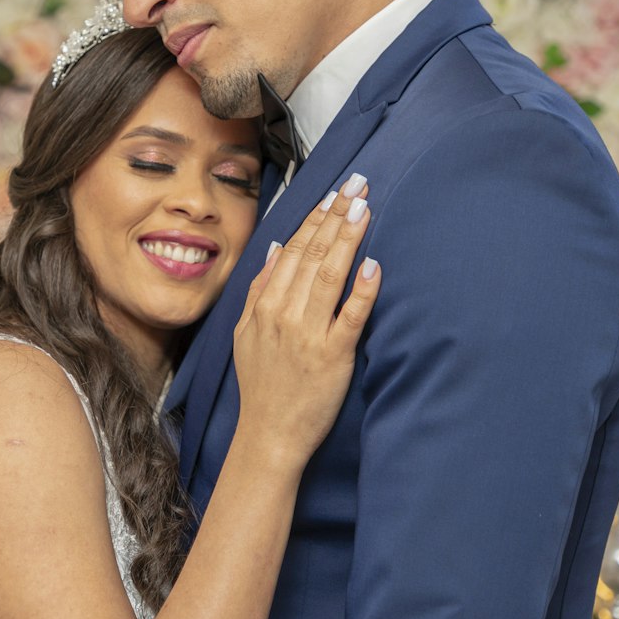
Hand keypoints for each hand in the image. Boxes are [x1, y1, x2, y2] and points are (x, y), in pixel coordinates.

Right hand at [233, 174, 378, 465]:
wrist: (268, 435)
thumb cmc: (262, 386)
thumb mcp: (244, 333)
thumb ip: (259, 289)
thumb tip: (277, 249)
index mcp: (265, 304)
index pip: (294, 249)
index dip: (316, 217)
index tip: (334, 191)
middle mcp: (285, 314)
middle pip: (313, 253)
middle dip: (337, 214)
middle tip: (358, 183)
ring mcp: (308, 334)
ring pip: (330, 275)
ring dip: (349, 238)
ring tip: (365, 208)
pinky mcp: (333, 356)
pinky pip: (350, 317)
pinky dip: (363, 290)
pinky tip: (374, 265)